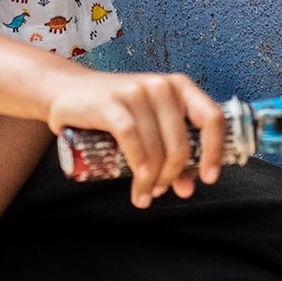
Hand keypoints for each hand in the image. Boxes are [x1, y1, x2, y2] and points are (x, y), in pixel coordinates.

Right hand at [45, 72, 223, 208]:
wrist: (66, 90)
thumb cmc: (113, 110)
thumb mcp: (148, 124)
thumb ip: (169, 150)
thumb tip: (186, 187)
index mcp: (179, 87)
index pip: (212, 118)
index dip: (215, 152)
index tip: (208, 178)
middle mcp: (161, 86)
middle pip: (181, 144)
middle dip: (172, 176)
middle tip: (158, 192)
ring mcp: (136, 92)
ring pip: (156, 148)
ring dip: (151, 180)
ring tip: (143, 194)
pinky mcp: (110, 103)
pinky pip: (132, 139)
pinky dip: (138, 164)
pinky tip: (137, 181)